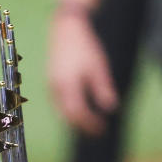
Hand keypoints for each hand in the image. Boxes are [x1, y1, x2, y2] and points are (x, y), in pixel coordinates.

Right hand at [47, 9, 117, 135]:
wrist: (66, 30)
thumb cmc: (85, 47)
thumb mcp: (98, 66)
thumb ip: (103, 88)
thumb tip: (111, 108)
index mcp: (67, 85)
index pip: (77, 112)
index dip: (90, 124)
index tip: (103, 129)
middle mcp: (55, 88)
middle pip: (67, 115)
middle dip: (82, 125)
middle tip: (98, 131)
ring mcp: (50, 85)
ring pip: (61, 110)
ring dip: (75, 119)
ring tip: (90, 123)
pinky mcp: (50, 82)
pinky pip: (58, 102)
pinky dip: (69, 110)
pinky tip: (80, 109)